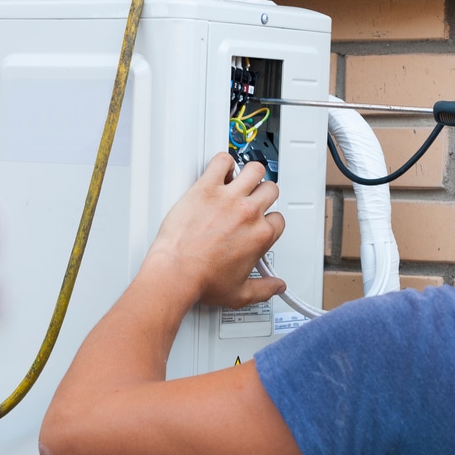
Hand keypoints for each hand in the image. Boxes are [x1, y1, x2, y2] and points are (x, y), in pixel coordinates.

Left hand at [144, 153, 285, 308]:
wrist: (176, 272)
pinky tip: (220, 171)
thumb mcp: (240, 294)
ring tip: (240, 180)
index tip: (259, 223)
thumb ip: (264, 289)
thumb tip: (276, 286)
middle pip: (270, 190)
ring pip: (254, 170)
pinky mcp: (206, 188)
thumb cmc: (202, 281)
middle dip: (263, 195)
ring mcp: (228, 198)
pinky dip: (223, 162)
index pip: (278, 219)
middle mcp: (248, 213)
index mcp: (260, 235)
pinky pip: (222, 161)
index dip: (269, 220)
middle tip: (252, 199)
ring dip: (250, 174)